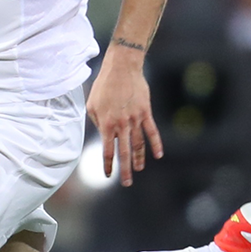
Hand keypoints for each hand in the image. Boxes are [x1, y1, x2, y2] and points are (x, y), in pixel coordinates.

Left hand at [86, 53, 162, 186]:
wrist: (121, 68)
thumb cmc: (104, 85)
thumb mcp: (92, 104)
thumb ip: (96, 122)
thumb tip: (102, 134)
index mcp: (106, 124)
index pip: (108, 150)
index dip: (108, 164)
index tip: (109, 175)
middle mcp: (121, 124)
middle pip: (124, 152)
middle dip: (125, 169)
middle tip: (127, 183)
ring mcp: (135, 119)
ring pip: (138, 144)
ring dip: (139, 158)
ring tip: (139, 169)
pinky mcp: (145, 112)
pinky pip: (152, 131)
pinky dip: (156, 143)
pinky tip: (158, 154)